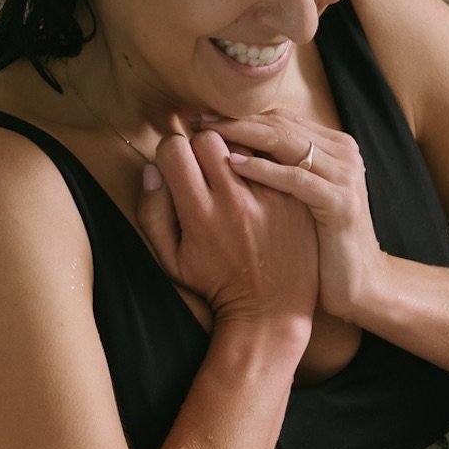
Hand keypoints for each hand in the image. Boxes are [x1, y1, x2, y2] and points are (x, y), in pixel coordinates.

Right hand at [133, 128, 317, 337]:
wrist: (271, 311)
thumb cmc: (216, 284)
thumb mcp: (171, 259)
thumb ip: (152, 212)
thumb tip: (152, 168)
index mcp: (199, 214)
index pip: (176, 149)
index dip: (171, 152)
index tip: (178, 165)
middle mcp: (235, 201)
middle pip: (209, 138)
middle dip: (201, 146)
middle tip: (205, 166)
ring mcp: (269, 197)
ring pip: (245, 143)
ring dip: (234, 152)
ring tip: (233, 172)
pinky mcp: (295, 198)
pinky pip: (275, 161)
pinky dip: (264, 165)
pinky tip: (260, 180)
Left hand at [193, 112, 388, 327]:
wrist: (359, 283)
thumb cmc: (320, 244)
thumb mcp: (302, 198)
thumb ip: (282, 169)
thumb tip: (235, 147)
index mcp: (333, 147)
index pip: (280, 119)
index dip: (239, 116)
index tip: (203, 118)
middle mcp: (342, 153)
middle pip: (280, 124)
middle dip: (234, 120)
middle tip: (197, 120)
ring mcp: (344, 175)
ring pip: (285, 142)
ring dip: (242, 134)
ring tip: (206, 134)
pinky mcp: (340, 202)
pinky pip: (295, 178)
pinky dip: (263, 169)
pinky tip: (233, 166)